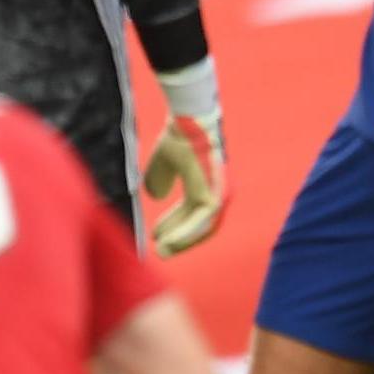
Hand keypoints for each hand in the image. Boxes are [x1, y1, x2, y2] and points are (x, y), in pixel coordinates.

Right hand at [141, 110, 227, 255]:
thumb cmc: (179, 135)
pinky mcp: (214, 198)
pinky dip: (183, 235)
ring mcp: (219, 195)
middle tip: (160, 250)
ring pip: (201, 229)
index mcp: (208, 183)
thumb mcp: (165, 160)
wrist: (187, 122)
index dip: (175, 225)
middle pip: (200, 225)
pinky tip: (167, 242)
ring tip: (161, 251)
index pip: (193, 213)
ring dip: (180, 241)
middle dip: (179, 239)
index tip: (157, 235)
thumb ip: (159, 177)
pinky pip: (199, 224)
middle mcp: (218, 191)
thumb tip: (155, 195)